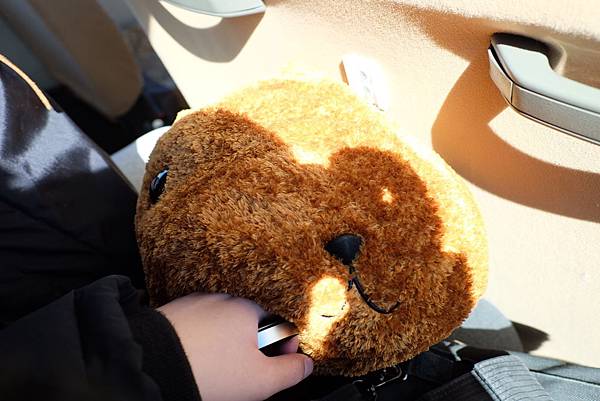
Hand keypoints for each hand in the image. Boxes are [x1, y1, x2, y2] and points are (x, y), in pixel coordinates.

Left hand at [158, 293, 312, 400]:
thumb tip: (307, 364)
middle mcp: (223, 300)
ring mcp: (197, 303)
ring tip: (218, 370)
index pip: (281, 326)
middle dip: (255, 348)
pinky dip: (204, 341)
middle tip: (245, 375)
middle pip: (252, 325)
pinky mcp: (174, 312)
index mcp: (249, 310)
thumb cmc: (208, 372)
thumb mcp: (261, 380)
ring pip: (224, 325)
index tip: (279, 367)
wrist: (151, 365)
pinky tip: (198, 360)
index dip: (287, 349)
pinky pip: (199, 325)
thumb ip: (290, 371)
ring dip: (229, 344)